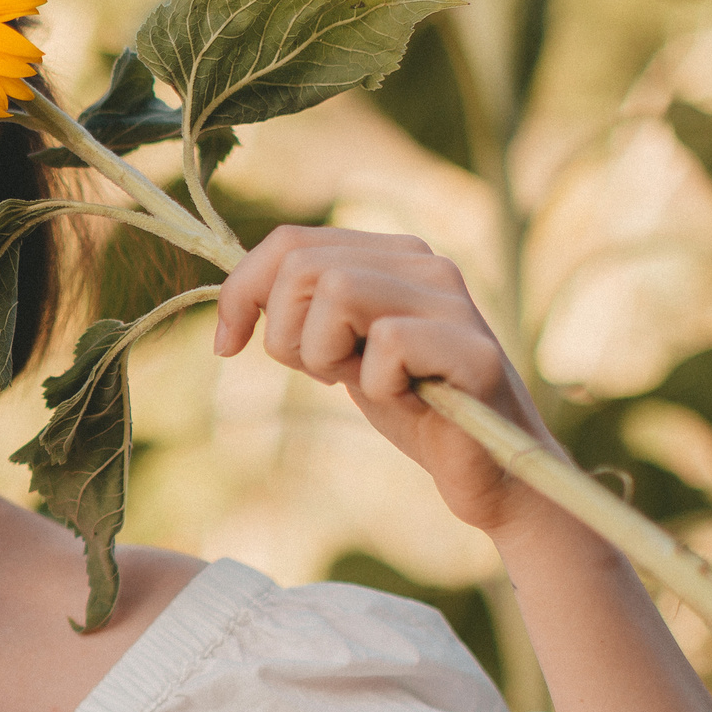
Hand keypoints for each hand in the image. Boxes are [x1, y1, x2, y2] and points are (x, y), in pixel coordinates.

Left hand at [211, 227, 557, 535]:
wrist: (484, 471)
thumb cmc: (412, 407)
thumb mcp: (342, 347)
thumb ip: (304, 309)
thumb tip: (237, 292)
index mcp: (391, 254)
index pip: (289, 241)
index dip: (241, 291)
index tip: (227, 345)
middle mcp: (426, 262)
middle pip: (302, 265)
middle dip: (286, 333)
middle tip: (324, 374)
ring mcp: (453, 301)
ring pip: (337, 290)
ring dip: (325, 354)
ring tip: (362, 382)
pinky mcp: (474, 349)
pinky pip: (387, 344)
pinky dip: (376, 384)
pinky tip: (408, 400)